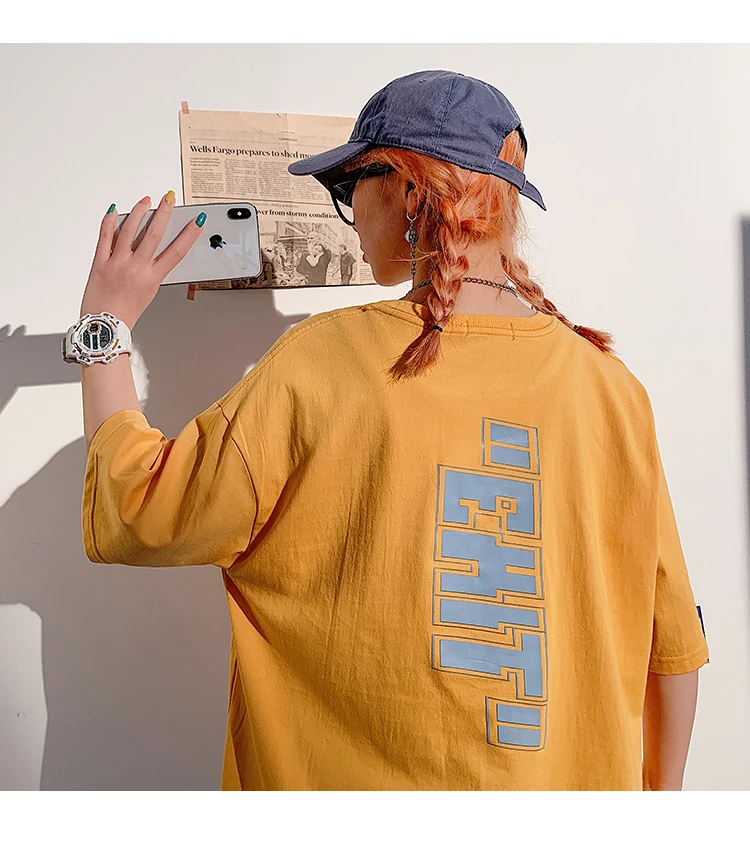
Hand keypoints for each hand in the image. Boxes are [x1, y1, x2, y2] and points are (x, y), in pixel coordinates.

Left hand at [79, 192, 203, 330]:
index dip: (189, 234)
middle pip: (154, 234)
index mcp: (152, 278)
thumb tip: (150, 250)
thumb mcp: (148, 292)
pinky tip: (115, 211)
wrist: (104, 324)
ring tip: (145, 201)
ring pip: (130, 229)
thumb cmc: (125, 313)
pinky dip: (110, 220)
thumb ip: (151, 271)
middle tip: (169, 199)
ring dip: (139, 211)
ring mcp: (117, 262)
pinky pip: (105, 235)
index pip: (176, 251)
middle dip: (164, 213)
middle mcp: (136, 267)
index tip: (197, 221)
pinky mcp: (100, 261)